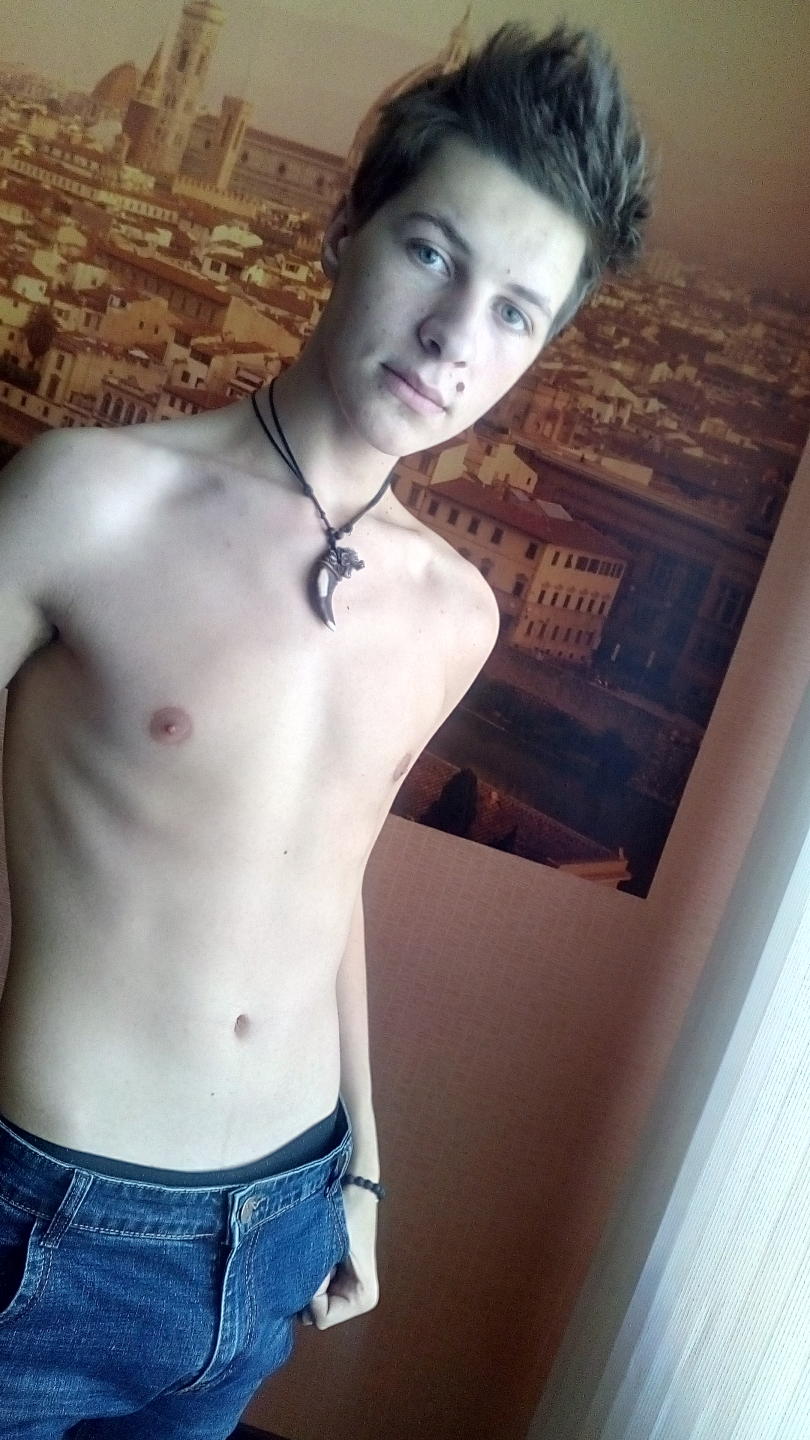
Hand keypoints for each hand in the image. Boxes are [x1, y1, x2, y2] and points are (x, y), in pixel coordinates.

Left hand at [299, 1185, 379, 1329]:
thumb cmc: (346, 1212)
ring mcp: (344, 1290)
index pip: (322, 1319)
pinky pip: (310, 1288)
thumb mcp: (329, 1248)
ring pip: (310, 1302)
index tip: (320, 1264)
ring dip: (305, 1279)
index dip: (313, 1294)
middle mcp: (356, 1300)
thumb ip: (313, 1280)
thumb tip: (293, 1305)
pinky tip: (314, 1252)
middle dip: (308, 1288)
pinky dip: (306, 1273)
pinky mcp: (334, 1279)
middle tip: (316, 1257)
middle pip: (315, 1314)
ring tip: (316, 1251)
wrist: (353, 1185)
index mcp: (364, 1299)